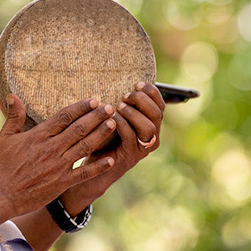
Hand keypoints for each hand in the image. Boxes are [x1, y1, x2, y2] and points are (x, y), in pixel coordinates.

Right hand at [0, 94, 115, 226]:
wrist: (1, 195)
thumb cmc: (0, 167)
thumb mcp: (4, 138)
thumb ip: (13, 117)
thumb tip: (12, 95)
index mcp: (38, 136)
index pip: (64, 117)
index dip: (80, 107)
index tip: (93, 100)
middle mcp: (52, 149)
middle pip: (79, 128)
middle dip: (96, 117)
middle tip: (110, 107)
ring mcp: (58, 166)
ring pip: (84, 146)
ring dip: (100, 134)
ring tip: (113, 124)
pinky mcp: (61, 182)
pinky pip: (84, 173)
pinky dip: (98, 167)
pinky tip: (111, 160)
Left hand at [60, 81, 164, 214]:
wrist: (91, 169)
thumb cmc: (100, 140)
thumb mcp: (112, 119)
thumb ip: (119, 105)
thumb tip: (118, 81)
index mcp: (150, 124)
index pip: (160, 105)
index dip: (152, 92)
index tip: (137, 83)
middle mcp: (151, 137)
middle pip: (158, 113)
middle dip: (142, 100)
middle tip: (126, 96)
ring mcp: (142, 149)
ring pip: (149, 126)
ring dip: (134, 113)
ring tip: (119, 106)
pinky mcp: (130, 157)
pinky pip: (131, 137)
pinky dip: (122, 125)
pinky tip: (111, 118)